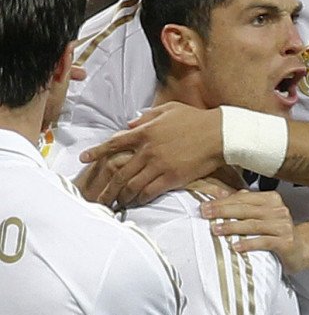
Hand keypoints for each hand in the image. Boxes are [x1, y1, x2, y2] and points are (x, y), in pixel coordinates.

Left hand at [78, 103, 222, 206]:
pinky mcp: (171, 178)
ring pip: (132, 185)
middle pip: (119, 172)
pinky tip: (138, 203)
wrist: (218, 134)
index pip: (114, 143)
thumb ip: (146, 117)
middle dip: (107, 187)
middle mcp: (147, 150)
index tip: (83, 159)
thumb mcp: (168, 110)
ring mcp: (158, 165)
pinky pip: (150, 191)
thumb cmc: (195, 119)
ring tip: (117, 204)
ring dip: (122, 197)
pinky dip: (141, 199)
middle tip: (98, 198)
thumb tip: (129, 125)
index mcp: (144, 132)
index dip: (96, 152)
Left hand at [202, 190, 305, 273]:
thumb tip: (221, 198)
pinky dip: (248, 244)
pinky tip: (236, 246)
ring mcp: (283, 226)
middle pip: (246, 209)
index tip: (206, 205)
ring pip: (253, 225)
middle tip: (205, 214)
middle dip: (222, 211)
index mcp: (271, 200)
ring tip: (216, 230)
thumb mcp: (263, 215)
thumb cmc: (278, 231)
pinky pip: (264, 242)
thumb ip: (246, 205)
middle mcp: (278, 210)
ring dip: (232, 227)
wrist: (301, 248)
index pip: (243, 198)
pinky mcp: (285, 242)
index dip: (223, 201)